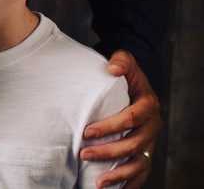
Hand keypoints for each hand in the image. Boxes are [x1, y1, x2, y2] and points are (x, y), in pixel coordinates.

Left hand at [81, 50, 161, 187]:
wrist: (136, 83)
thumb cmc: (127, 74)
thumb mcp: (125, 61)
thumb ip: (121, 61)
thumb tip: (112, 68)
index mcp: (148, 105)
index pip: (130, 119)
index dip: (110, 127)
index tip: (87, 131)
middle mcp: (152, 127)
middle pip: (133, 145)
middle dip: (108, 151)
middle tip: (84, 153)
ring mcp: (150, 142)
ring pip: (138, 163)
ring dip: (118, 173)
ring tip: (98, 181)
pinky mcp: (146, 152)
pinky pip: (141, 172)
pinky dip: (130, 183)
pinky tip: (113, 188)